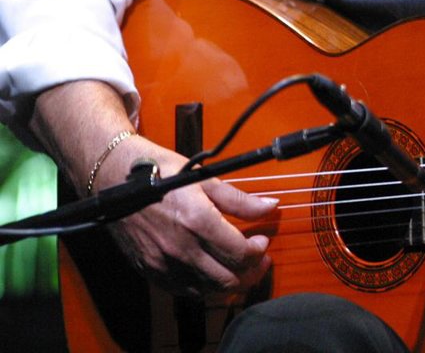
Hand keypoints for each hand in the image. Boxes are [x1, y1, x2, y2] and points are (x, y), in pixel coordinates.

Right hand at [96, 134, 278, 296]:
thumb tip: (271, 206)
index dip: (258, 250)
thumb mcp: (204, 178)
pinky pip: (184, 291)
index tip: (262, 240)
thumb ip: (239, 199)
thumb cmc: (160, 172)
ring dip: (230, 284)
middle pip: (228, 280)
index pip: (240, 253)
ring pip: (207, 291)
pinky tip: (212, 271)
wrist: (113, 178)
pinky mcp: (149, 270)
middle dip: (251, 272)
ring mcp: (163, 263)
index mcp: (197, 221)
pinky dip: (204, 287)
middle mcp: (180, 248)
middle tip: (258, 259)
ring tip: (240, 268)